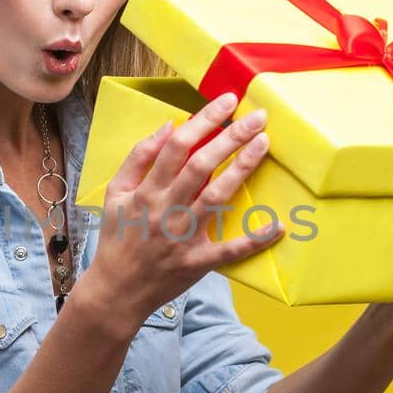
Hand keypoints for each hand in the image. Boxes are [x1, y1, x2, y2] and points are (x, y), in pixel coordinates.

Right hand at [80, 91, 283, 320]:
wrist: (115, 290)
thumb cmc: (118, 238)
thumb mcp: (115, 193)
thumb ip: (138, 158)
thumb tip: (169, 126)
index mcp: (146, 191)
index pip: (177, 146)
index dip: (203, 121)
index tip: (227, 102)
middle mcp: (166, 210)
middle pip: (201, 166)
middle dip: (230, 137)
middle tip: (258, 117)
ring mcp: (183, 237)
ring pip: (216, 198)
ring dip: (241, 170)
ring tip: (263, 144)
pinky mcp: (197, 263)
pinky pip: (229, 251)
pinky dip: (253, 240)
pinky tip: (277, 225)